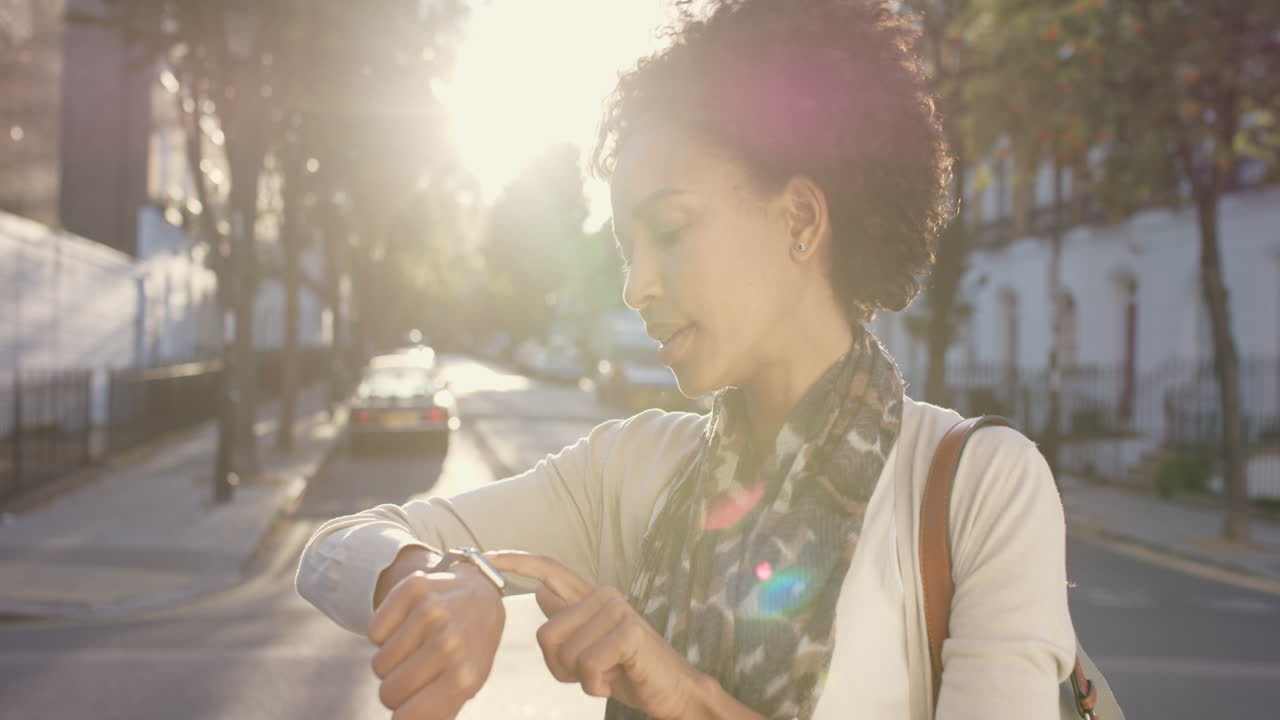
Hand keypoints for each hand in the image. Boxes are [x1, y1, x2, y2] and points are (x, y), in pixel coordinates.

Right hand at [367, 563, 504, 719]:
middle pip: (388, 692)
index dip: (402, 715)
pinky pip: (374, 632)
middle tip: (415, 672)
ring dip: (391, 661)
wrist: (480, 594)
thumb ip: (438, 712)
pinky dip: (384, 633)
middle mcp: (450, 642)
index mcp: (465, 675)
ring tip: (415, 647)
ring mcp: (432, 611)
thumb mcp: (466, 685)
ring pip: (379, 663)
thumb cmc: (469, 647)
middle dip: (395, 689)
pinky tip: (408, 625)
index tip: (410, 704)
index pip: (408, 717)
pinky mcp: (414, 588)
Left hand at [486, 551, 704, 719]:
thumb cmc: (627, 670)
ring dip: (581, 678)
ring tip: (608, 675)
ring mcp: (617, 609)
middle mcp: (602, 596)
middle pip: (546, 634)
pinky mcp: (629, 630)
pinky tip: (615, 681)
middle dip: (560, 667)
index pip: (549, 570)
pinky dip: (596, 685)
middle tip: (590, 674)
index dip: (517, 562)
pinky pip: (587, 665)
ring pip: (565, 653)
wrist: (671, 692)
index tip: (487, 556)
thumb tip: (542, 591)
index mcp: (590, 598)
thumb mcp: (589, 647)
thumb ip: (568, 620)